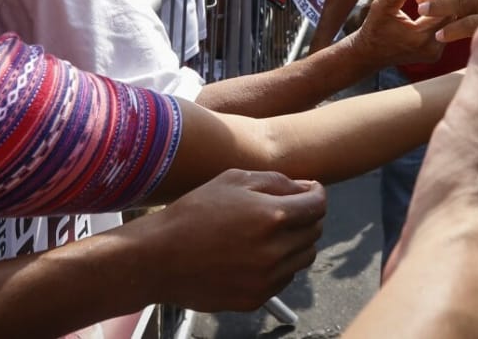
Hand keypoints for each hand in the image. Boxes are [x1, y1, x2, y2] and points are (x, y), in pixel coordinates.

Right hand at [146, 170, 325, 311]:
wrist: (158, 258)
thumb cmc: (192, 213)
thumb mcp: (233, 180)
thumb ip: (276, 181)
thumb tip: (304, 188)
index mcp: (272, 216)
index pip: (318, 205)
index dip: (317, 193)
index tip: (309, 191)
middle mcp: (275, 250)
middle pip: (314, 231)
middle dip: (306, 216)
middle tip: (286, 208)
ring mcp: (267, 278)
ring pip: (304, 257)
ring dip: (296, 241)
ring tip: (269, 232)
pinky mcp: (256, 298)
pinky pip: (284, 278)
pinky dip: (279, 264)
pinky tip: (255, 253)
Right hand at [352, 0, 445, 66]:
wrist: (370, 54)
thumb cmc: (374, 29)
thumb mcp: (381, 8)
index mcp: (421, 39)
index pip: (446, 13)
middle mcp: (432, 49)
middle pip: (451, 18)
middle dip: (441, 0)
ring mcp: (434, 53)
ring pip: (448, 24)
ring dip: (439, 8)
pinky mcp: (434, 53)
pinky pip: (443, 30)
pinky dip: (436, 16)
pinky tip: (421, 8)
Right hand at [384, 11, 477, 279]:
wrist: (446, 262)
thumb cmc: (463, 184)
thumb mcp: (473, 110)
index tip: (473, 98)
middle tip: (450, 131)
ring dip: (465, 176)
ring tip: (439, 167)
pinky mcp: (472, 242)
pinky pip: (465, 214)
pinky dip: (451, 205)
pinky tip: (432, 205)